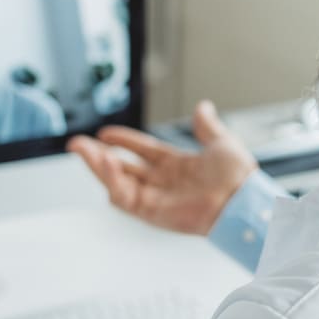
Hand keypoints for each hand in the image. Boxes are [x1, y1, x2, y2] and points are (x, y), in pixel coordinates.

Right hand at [67, 100, 256, 234]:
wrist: (241, 199)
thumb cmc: (238, 177)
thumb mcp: (221, 143)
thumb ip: (206, 126)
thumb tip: (203, 107)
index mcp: (175, 165)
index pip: (141, 151)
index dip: (123, 140)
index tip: (105, 132)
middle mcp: (161, 182)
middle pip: (122, 168)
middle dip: (97, 156)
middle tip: (76, 144)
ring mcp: (155, 198)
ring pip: (116, 183)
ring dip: (97, 167)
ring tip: (81, 151)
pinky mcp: (151, 212)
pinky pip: (124, 197)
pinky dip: (111, 180)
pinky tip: (104, 162)